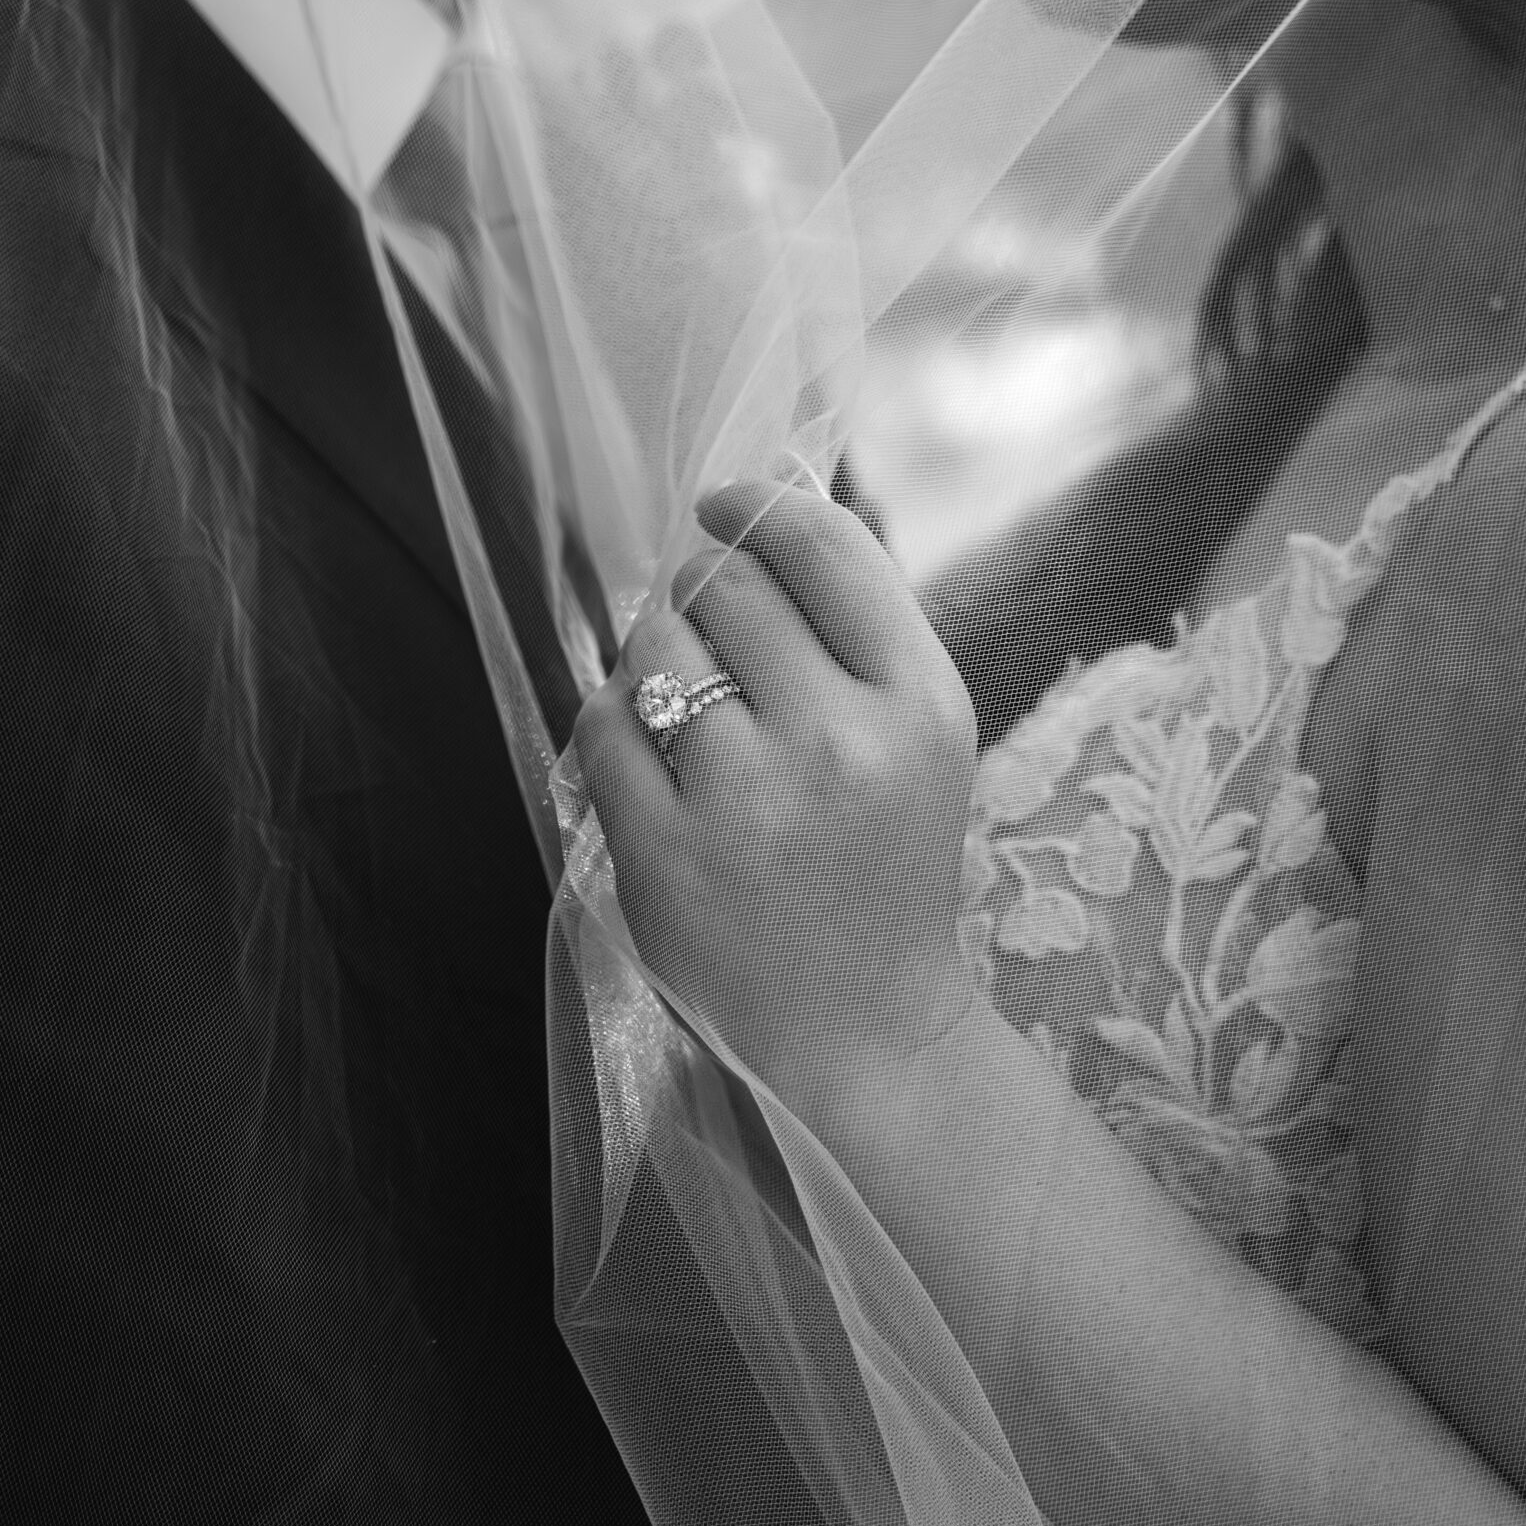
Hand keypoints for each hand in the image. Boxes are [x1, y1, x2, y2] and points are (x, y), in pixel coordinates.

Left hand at [575, 480, 978, 1122]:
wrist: (867, 1029)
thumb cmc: (885, 860)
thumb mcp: (920, 735)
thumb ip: (857, 626)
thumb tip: (769, 497)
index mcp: (922, 703)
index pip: (823, 548)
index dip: (758, 505)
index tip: (722, 504)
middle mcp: (840, 742)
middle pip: (724, 584)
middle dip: (699, 586)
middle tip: (703, 620)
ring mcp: (747, 801)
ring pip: (654, 645)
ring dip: (653, 649)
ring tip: (680, 692)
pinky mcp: (666, 855)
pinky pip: (603, 724)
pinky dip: (613, 719)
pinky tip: (646, 747)